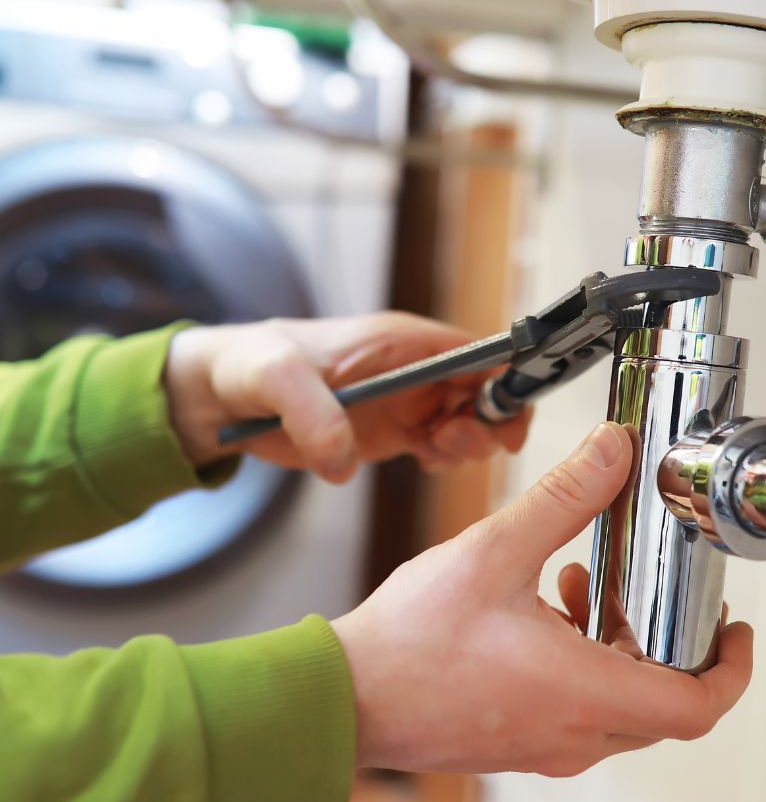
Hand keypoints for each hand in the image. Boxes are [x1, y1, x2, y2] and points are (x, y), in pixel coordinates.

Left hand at [163, 313, 529, 481]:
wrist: (222, 395)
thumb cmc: (250, 365)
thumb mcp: (274, 377)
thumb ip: (310, 411)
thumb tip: (344, 459)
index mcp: (400, 340)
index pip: (478, 351)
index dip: (505, 380)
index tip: (506, 418)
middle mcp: (414, 369)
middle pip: (485, 391)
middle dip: (489, 421)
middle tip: (450, 443)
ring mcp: (406, 401)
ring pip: (469, 422)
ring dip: (467, 444)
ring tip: (431, 453)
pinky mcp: (392, 431)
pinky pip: (440, 446)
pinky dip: (444, 458)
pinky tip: (423, 461)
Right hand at [332, 422, 752, 775]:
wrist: (343, 697)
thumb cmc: (409, 643)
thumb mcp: (495, 551)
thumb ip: (563, 497)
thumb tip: (612, 452)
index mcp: (580, 692)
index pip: (696, 705)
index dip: (732, 668)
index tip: (736, 631)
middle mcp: (571, 732)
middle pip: (663, 702)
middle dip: (670, 641)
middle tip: (657, 592)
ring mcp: (543, 743)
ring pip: (619, 705)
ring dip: (620, 645)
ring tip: (585, 585)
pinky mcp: (517, 740)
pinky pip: (577, 710)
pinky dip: (583, 661)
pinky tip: (543, 608)